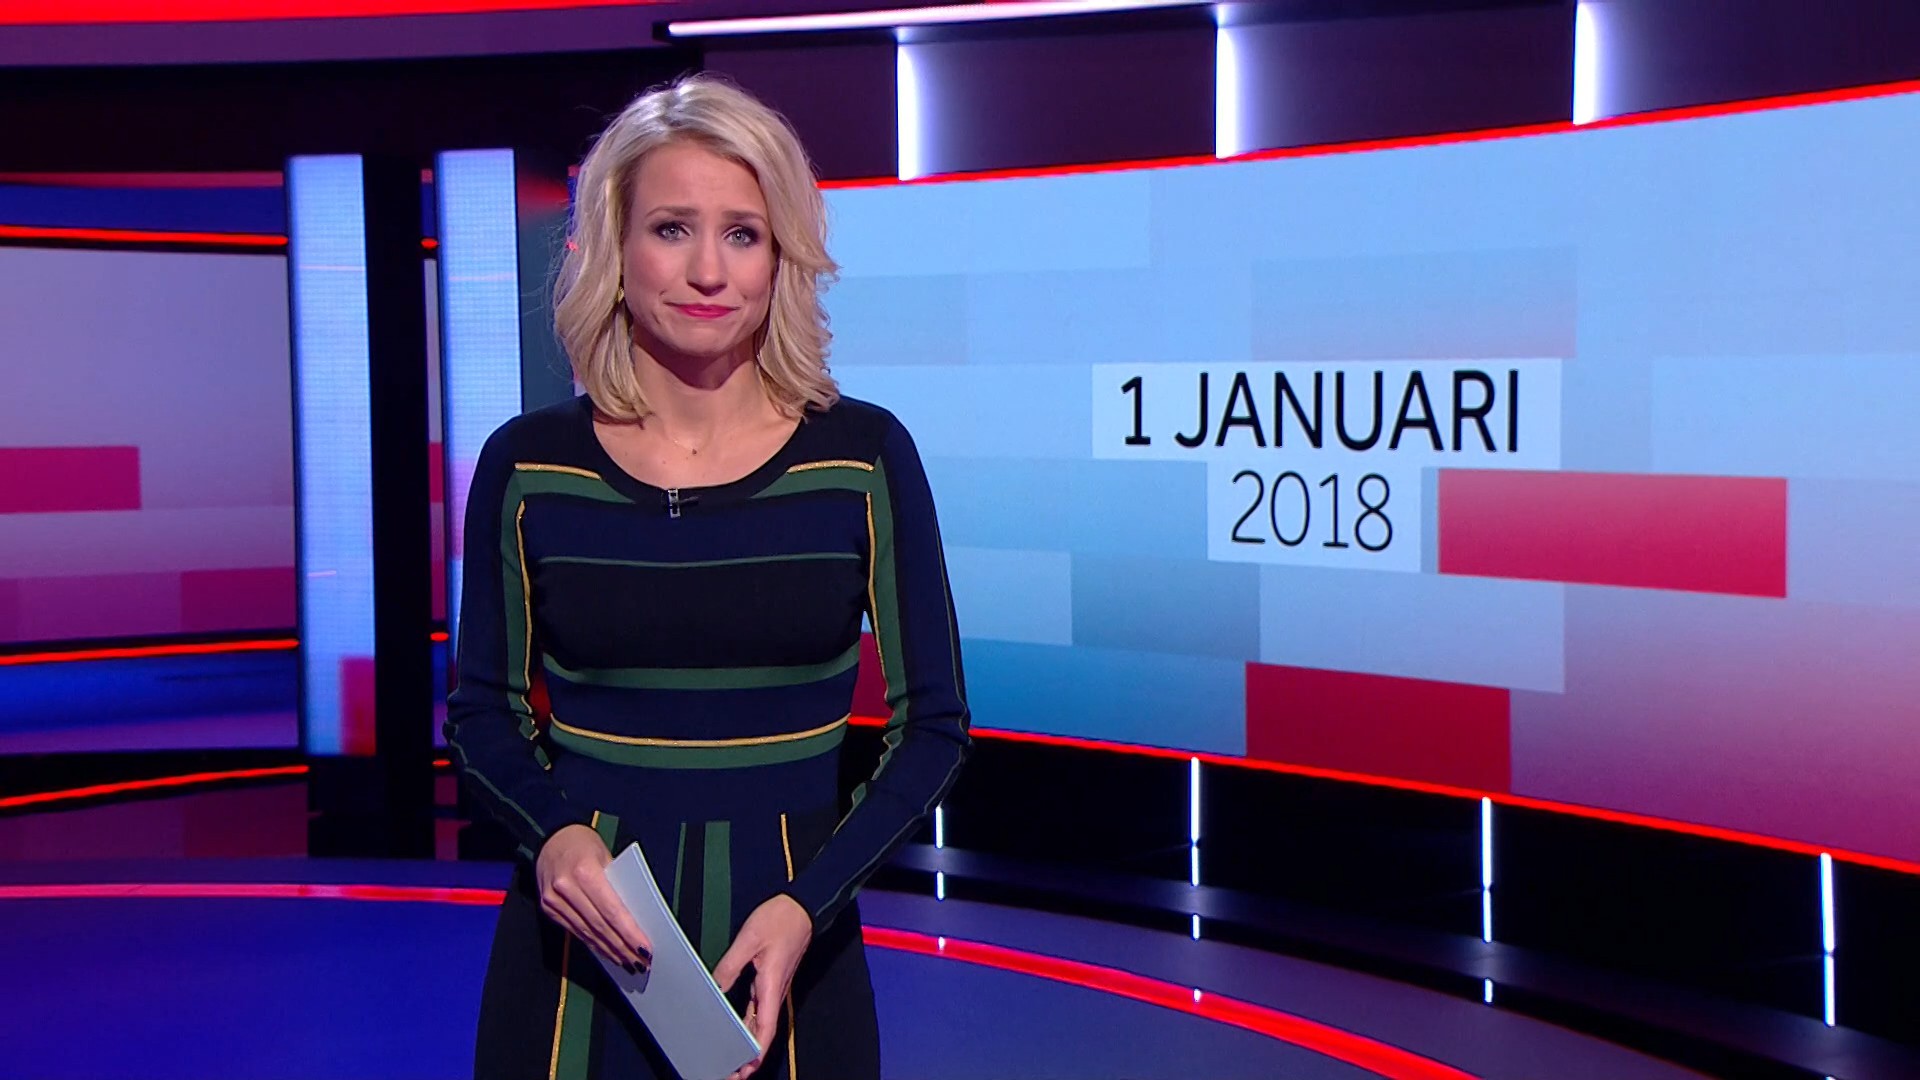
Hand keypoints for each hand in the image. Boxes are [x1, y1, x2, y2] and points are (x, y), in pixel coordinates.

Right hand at [535, 824, 652, 970]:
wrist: (549, 837)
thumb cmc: (583, 844)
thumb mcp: (606, 856)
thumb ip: (617, 885)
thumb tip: (636, 917)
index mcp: (584, 871)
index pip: (612, 910)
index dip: (629, 932)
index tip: (645, 948)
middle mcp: (566, 887)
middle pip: (600, 925)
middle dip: (622, 947)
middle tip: (641, 962)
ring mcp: (553, 900)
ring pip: (587, 932)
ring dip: (609, 950)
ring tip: (628, 962)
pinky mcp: (548, 909)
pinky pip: (575, 931)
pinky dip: (593, 943)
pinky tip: (607, 952)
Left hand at [713, 894, 812, 1078]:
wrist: (802, 906)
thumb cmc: (779, 919)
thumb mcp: (748, 940)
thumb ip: (729, 966)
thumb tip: (714, 989)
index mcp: (771, 985)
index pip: (765, 1029)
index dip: (756, 1053)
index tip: (745, 1071)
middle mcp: (774, 991)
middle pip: (763, 1032)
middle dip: (749, 1056)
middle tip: (730, 1072)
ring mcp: (774, 987)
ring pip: (761, 1022)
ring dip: (749, 1042)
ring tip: (731, 1058)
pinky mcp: (771, 979)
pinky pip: (760, 1008)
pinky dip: (750, 1024)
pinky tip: (737, 1028)